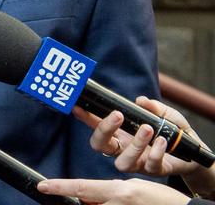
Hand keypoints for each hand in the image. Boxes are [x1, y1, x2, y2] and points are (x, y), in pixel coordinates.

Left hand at [36, 176, 188, 204]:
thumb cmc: (160, 199)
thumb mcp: (132, 189)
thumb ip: (109, 193)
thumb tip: (88, 197)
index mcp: (119, 192)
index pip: (81, 188)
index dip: (60, 186)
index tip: (42, 185)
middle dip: (84, 203)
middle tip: (85, 199)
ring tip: (123, 202)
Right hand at [74, 97, 214, 196]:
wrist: (194, 153)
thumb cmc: (174, 132)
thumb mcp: (165, 115)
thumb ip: (153, 107)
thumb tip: (141, 100)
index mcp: (120, 134)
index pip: (96, 126)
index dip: (84, 117)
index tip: (77, 106)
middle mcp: (123, 149)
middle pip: (100, 145)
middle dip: (104, 130)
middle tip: (118, 115)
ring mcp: (137, 162)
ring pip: (122, 162)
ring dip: (134, 145)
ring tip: (148, 129)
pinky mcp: (154, 171)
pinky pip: (150, 165)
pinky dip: (155, 152)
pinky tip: (163, 141)